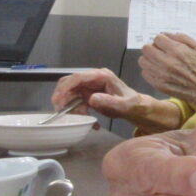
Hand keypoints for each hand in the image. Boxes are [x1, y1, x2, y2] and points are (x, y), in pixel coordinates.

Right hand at [52, 68, 179, 132]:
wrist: (137, 108)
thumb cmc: (132, 104)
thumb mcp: (123, 105)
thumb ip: (109, 102)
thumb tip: (92, 98)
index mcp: (102, 76)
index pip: (78, 77)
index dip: (66, 87)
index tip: (59, 100)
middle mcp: (93, 78)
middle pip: (69, 83)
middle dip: (62, 97)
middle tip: (62, 111)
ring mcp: (90, 86)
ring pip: (70, 93)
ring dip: (71, 106)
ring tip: (81, 117)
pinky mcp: (88, 94)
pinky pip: (75, 101)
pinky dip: (77, 111)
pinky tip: (87, 118)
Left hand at [140, 33, 195, 104]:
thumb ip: (183, 38)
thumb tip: (168, 35)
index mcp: (177, 50)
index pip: (157, 38)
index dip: (162, 40)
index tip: (166, 44)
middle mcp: (166, 62)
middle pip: (146, 48)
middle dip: (153, 47)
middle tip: (161, 52)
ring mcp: (161, 74)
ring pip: (143, 61)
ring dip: (150, 59)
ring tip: (159, 62)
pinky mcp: (158, 84)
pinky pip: (145, 73)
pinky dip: (150, 70)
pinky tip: (160, 71)